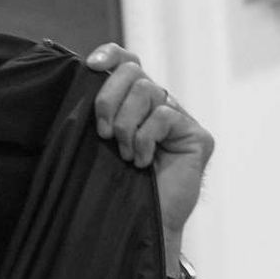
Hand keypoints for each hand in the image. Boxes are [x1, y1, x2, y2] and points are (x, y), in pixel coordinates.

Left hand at [84, 43, 214, 253]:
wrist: (143, 223)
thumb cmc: (117, 184)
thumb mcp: (99, 141)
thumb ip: (98, 110)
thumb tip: (81, 76)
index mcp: (134, 100)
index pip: (127, 60)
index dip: (111, 55)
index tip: (92, 66)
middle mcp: (160, 103)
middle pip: (134, 71)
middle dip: (109, 98)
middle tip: (102, 132)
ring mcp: (181, 118)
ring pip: (148, 91)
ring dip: (126, 124)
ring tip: (123, 153)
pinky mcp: (198, 135)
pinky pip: (165, 116)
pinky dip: (145, 138)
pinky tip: (142, 162)